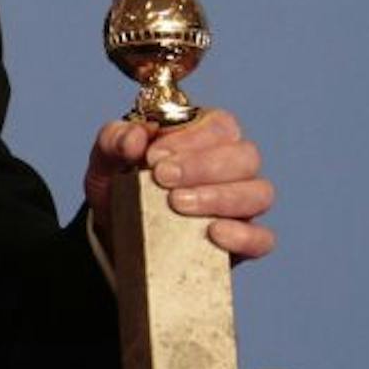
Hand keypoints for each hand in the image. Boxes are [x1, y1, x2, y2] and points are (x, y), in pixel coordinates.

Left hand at [84, 108, 275, 262]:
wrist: (114, 239)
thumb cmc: (120, 189)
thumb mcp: (106, 161)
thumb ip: (114, 140)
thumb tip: (135, 136)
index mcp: (206, 136)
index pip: (219, 125)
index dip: (190, 138)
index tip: (154, 156)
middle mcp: (233, 168)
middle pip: (245, 157)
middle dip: (202, 166)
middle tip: (163, 179)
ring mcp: (242, 206)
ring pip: (259, 193)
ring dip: (219, 197)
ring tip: (178, 205)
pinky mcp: (244, 243)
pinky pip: (262, 238)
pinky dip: (244, 235)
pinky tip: (214, 233)